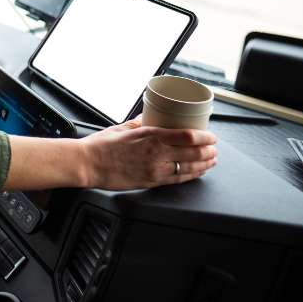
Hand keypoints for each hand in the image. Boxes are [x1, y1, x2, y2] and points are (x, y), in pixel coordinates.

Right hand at [79, 116, 218, 189]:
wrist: (88, 164)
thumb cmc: (101, 145)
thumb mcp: (123, 127)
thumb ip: (140, 124)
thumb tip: (150, 119)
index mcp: (151, 136)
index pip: (188, 136)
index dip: (205, 136)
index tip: (211, 136)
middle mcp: (157, 153)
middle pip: (194, 153)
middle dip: (209, 151)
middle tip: (214, 148)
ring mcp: (155, 169)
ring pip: (189, 168)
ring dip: (204, 164)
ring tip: (211, 161)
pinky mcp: (151, 182)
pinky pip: (177, 180)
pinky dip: (191, 176)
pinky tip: (197, 173)